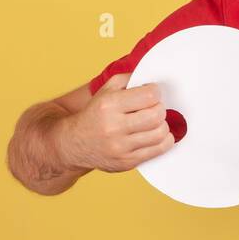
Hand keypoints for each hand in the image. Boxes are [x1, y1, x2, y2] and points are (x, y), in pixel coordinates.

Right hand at [59, 72, 174, 171]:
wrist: (74, 144)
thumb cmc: (94, 114)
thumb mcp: (105, 90)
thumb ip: (128, 79)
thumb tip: (151, 77)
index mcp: (109, 105)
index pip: (149, 95)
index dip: (155, 92)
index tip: (152, 93)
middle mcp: (113, 127)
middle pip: (156, 115)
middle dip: (160, 108)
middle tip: (154, 107)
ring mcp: (120, 147)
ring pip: (160, 133)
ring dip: (163, 125)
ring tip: (155, 121)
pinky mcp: (127, 162)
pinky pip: (158, 150)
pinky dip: (164, 140)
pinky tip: (156, 134)